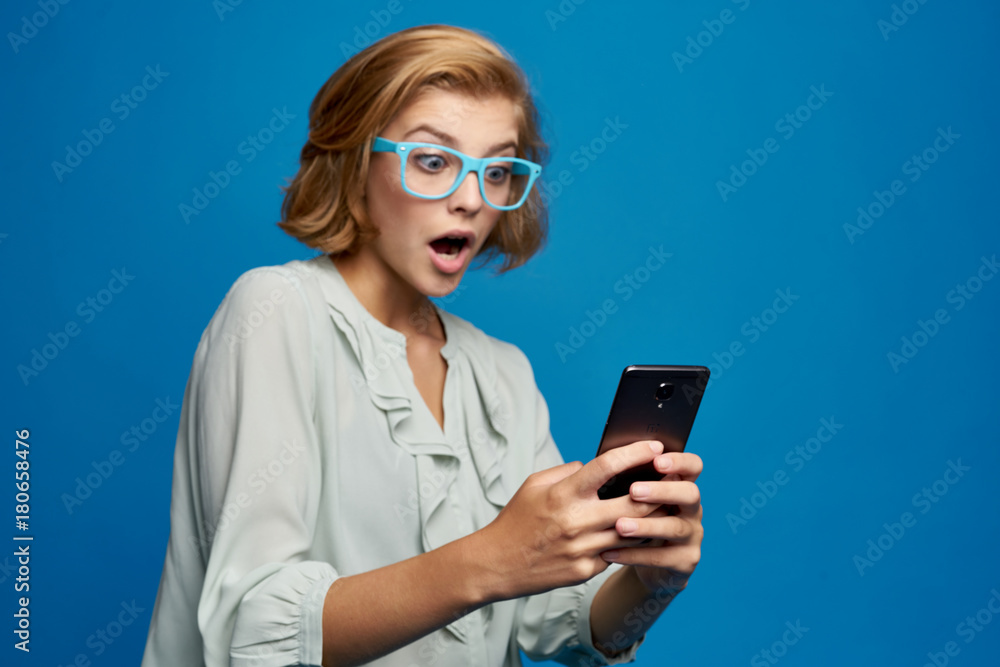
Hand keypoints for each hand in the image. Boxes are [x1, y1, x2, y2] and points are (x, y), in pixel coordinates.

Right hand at [475, 440, 666, 601]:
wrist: (497, 564)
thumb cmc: (516, 520)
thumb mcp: (534, 485)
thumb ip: (566, 471)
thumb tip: (592, 466)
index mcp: (564, 494)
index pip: (608, 466)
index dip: (635, 453)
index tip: (654, 447)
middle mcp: (577, 521)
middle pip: (634, 502)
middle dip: (658, 489)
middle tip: (671, 479)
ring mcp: (583, 549)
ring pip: (633, 532)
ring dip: (651, 518)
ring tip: (664, 505)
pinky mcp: (585, 571)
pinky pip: (617, 553)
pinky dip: (627, 542)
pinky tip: (636, 534)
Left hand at [601, 451, 703, 595]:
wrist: (651, 565)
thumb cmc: (639, 520)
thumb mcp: (636, 500)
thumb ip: (625, 480)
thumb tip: (587, 462)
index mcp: (682, 485)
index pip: (693, 466)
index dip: (679, 461)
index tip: (656, 460)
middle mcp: (693, 509)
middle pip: (690, 493)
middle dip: (662, 490)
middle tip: (633, 491)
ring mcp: (693, 536)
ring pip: (675, 527)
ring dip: (645, 525)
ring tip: (619, 525)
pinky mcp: (686, 561)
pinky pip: (661, 557)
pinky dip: (633, 555)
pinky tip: (610, 552)